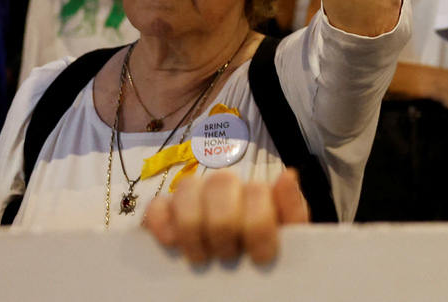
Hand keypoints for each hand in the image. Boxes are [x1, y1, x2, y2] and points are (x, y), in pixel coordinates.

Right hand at [144, 168, 308, 265]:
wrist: (239, 271)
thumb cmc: (263, 253)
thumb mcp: (287, 236)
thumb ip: (292, 209)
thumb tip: (287, 175)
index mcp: (257, 193)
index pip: (256, 190)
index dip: (259, 225)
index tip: (261, 257)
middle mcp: (225, 188)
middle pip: (221, 182)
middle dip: (225, 225)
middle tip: (229, 255)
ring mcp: (193, 198)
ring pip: (187, 187)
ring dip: (193, 225)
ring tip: (202, 257)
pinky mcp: (164, 214)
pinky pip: (156, 206)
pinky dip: (162, 223)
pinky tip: (172, 244)